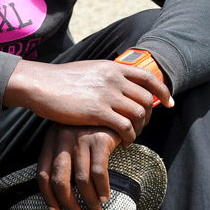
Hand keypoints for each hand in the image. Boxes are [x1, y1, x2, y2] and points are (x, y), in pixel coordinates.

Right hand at [4, 60, 172, 144]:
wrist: (40, 84)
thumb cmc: (60, 80)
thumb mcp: (89, 70)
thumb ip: (106, 75)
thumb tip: (118, 82)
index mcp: (112, 67)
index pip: (148, 76)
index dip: (163, 90)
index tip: (169, 102)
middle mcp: (113, 79)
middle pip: (147, 98)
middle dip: (150, 114)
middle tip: (143, 124)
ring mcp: (106, 95)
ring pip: (139, 114)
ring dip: (140, 127)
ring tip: (132, 135)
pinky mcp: (97, 111)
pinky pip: (125, 126)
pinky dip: (129, 136)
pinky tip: (123, 141)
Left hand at [37, 125, 120, 209]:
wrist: (112, 108)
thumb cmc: (89, 128)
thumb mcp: (70, 137)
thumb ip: (63, 157)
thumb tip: (61, 192)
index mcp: (51, 139)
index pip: (42, 173)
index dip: (48, 196)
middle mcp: (62, 138)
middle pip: (59, 179)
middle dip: (68, 203)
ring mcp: (81, 138)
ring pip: (81, 180)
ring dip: (88, 201)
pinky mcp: (99, 139)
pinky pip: (99, 172)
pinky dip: (102, 189)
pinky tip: (105, 197)